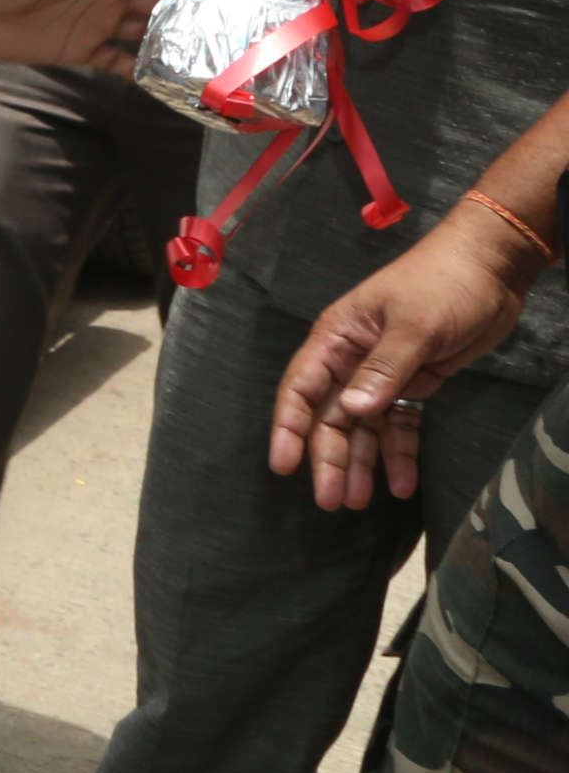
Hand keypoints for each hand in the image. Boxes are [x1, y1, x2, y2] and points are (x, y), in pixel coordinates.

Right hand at [267, 208, 545, 507]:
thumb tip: (351, 412)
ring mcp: (383, 375)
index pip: (302, 387)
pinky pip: (399, 426)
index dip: (289, 427)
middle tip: (331, 500)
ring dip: (361, 462)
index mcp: (337, 338)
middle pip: (332, 416)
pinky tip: (400, 483)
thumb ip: (384, 370)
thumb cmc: (441, 286)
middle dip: (329, 457)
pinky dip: (399, 453)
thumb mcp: (413, 326)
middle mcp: (352, 360)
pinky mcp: (414, 385)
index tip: (283, 465)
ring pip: (363, 427)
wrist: (489, 270)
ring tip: (359, 502)